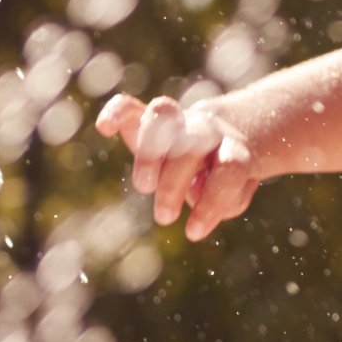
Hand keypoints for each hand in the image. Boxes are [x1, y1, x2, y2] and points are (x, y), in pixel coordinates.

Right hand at [97, 88, 264, 236]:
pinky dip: (116, 112)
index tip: (193, 234)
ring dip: (149, 154)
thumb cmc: (226, 176)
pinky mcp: (151, 118)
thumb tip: (196, 190)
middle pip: (192, 146)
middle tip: (164, 217)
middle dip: (174, 183)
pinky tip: (104, 127)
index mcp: (236, 149)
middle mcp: (208, 130)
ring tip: (144, 187)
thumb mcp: (237, 192)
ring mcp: (181, 120)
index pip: (230, 169)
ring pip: (165, 119)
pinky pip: (132, 106)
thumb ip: (226, 196)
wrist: (229, 136)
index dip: (212, 201)